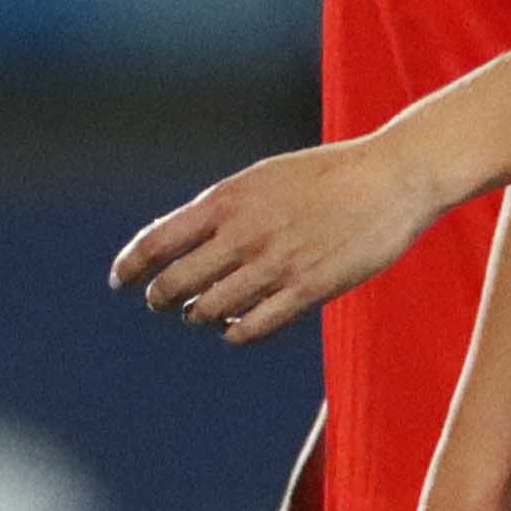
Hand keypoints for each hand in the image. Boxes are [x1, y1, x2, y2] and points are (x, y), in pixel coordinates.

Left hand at [115, 141, 444, 342]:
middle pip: (175, 283)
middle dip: (161, 297)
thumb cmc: (324, 177)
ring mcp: (276, 265)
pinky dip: (236, 333)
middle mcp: (244, 233)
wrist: (391, 178)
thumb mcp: (262, 180)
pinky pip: (253, 328)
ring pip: (211, 309)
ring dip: (200, 315)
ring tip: (204, 311)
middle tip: (162, 302)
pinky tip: (236, 329)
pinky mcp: (309, 290)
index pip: (157, 241)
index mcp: (228, 200)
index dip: (130, 266)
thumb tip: (177, 240)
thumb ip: (220, 210)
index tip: (119, 281)